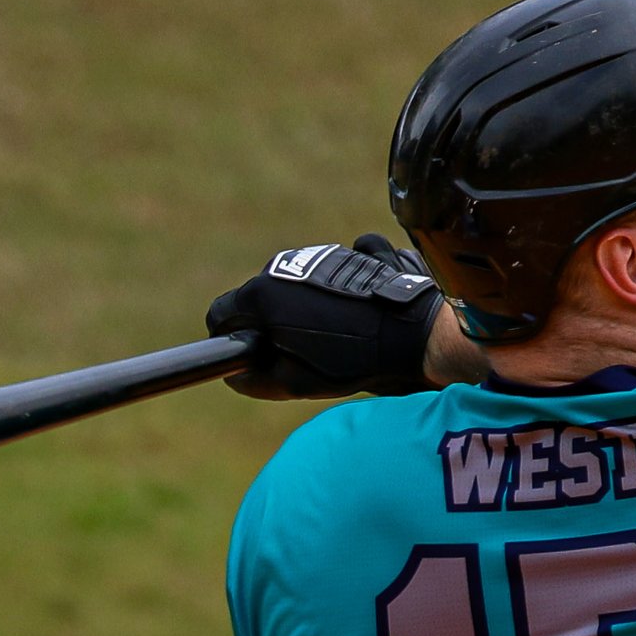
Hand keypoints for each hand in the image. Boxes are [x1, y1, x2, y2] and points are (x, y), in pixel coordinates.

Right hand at [206, 236, 443, 398]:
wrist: (413, 334)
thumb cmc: (354, 361)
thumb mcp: (297, 383)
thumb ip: (257, 379)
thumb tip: (235, 375)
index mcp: (263, 296)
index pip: (221, 315)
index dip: (230, 340)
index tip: (248, 355)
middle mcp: (285, 265)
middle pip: (260, 298)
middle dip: (271, 324)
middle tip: (300, 354)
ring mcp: (320, 253)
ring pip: (297, 283)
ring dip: (306, 307)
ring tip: (338, 335)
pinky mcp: (353, 251)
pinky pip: (336, 269)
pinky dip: (341, 287)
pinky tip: (359, 308)